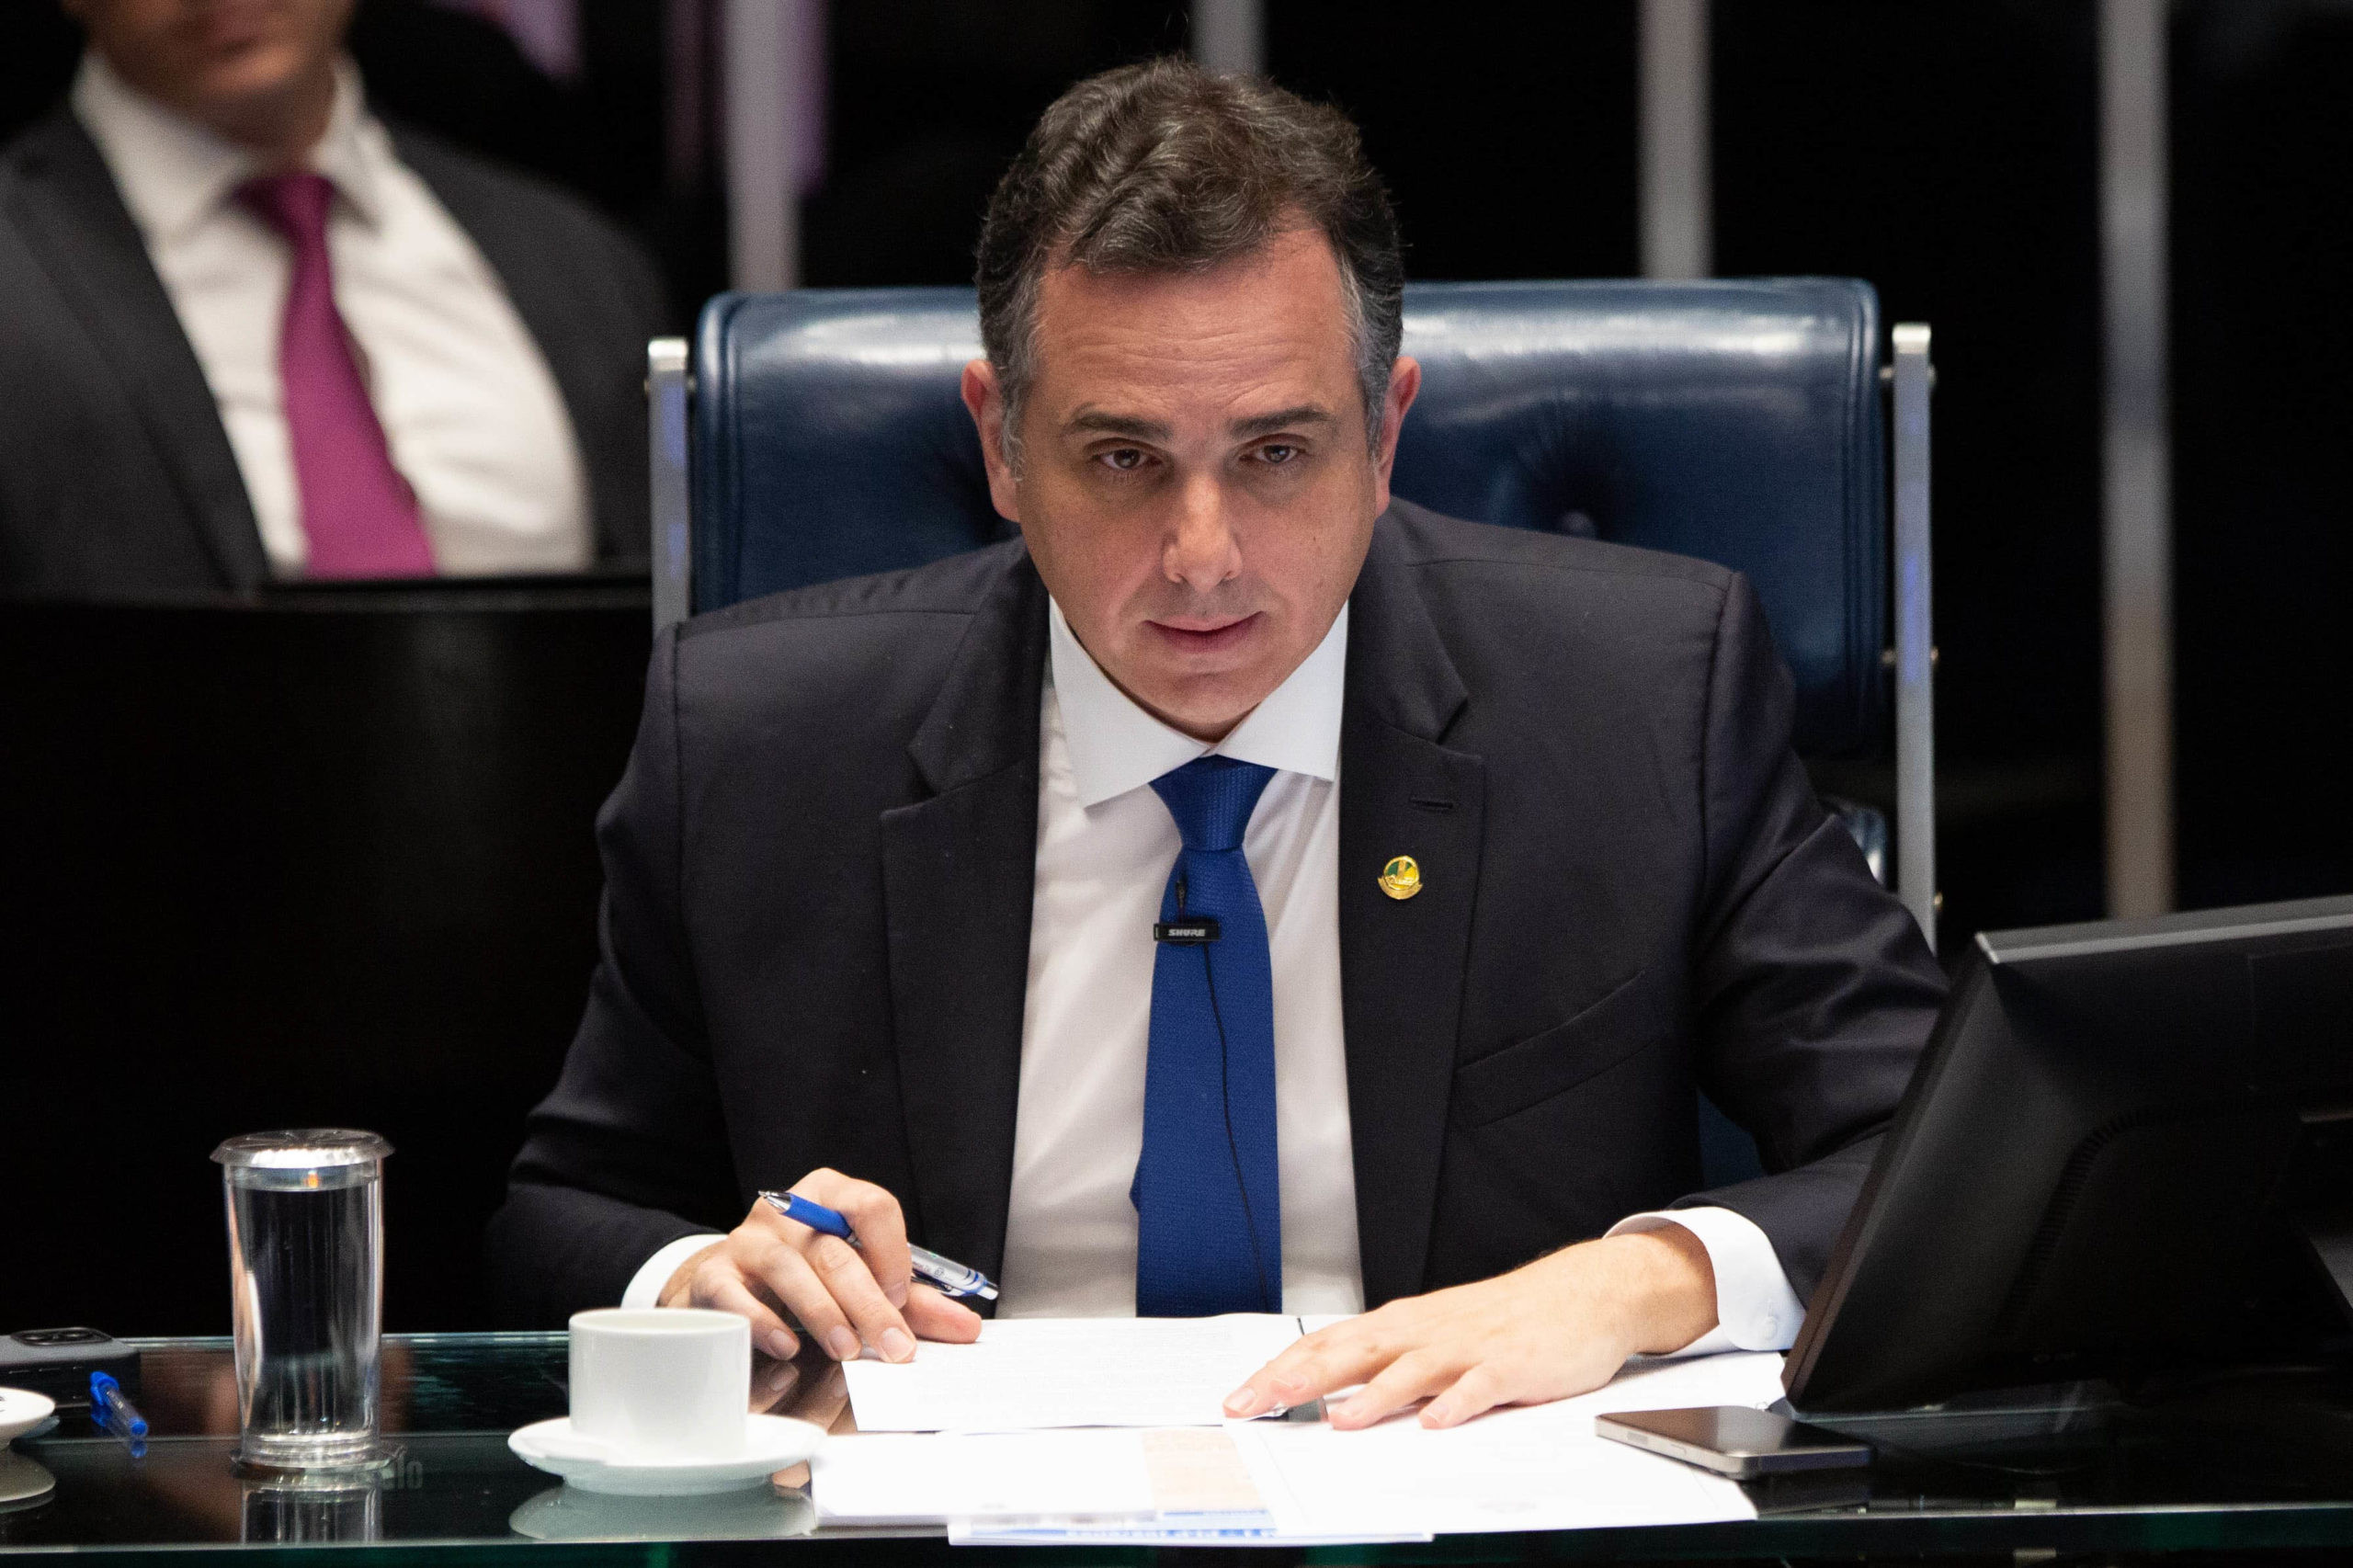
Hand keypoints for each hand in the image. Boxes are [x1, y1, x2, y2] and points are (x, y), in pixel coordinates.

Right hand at [659, 1168, 982, 1362]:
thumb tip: (968, 1328)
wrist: (735, 1287)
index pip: (870, 1205)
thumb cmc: (811, 1279)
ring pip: (788, 1267)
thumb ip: (914, 1304)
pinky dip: (761, 1321)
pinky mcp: (714, 1274)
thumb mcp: (866, 1282)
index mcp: (831, 1195)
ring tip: (846, 1349)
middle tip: (893, 1347)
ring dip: (822, 1312)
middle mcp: (787, 1210)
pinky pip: (733, 1293)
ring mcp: (747, 1239)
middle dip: (868, 1302)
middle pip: (833, 1249)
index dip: (892, 1252)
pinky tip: (786, 1347)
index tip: (903, 1297)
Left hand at [1222, 1227, 1717, 1429]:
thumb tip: (1331, 1395)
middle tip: (1258, 1405)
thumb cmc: (1502, 1320)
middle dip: (1302, 1380)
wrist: (1579, 1293)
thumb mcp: (1435, 1335)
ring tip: (1340, 1420)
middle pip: (1353, 1354)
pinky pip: (1479, 1387)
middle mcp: (1425, 1332)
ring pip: (1411, 1370)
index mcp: (1402, 1326)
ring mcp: (1467, 1349)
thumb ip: (1388, 1364)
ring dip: (1374, 1395)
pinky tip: (1434, 1422)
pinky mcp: (1510, 1366)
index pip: (1327, 1346)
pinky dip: (1455, 1404)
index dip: (1281, 1372)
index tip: (1241, 1397)